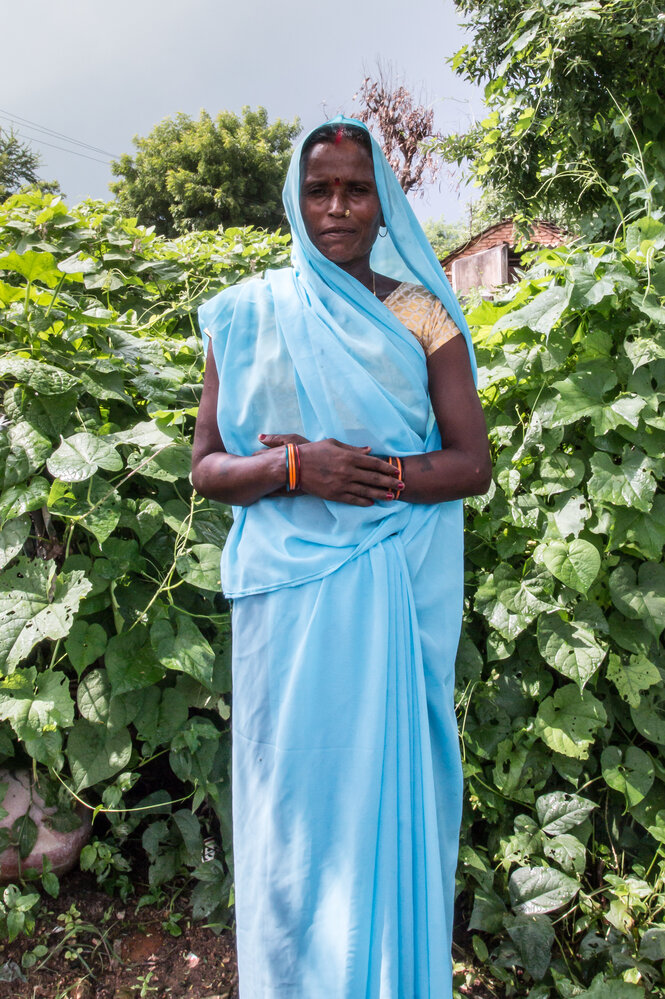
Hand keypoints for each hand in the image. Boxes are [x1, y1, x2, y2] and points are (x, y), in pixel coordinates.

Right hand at [258, 434, 401, 505]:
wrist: (295, 466)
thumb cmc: (314, 451)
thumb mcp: (334, 444)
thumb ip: (353, 449)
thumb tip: (369, 451)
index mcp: (349, 457)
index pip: (373, 463)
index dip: (387, 468)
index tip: (397, 471)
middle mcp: (348, 472)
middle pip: (374, 479)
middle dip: (390, 483)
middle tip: (402, 486)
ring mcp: (341, 484)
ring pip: (366, 491)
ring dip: (381, 495)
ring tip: (393, 497)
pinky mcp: (334, 495)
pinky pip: (353, 500)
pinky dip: (364, 502)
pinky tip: (372, 503)